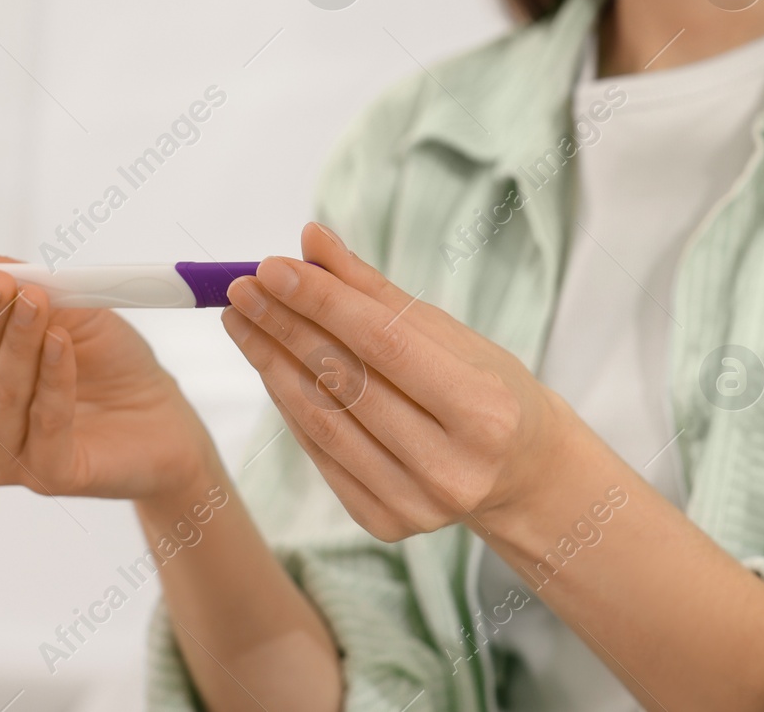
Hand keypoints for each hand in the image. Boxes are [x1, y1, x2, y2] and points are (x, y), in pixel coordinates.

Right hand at [0, 248, 217, 501]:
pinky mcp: (48, 476)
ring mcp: (3, 459)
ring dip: (17, 344)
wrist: (163, 417)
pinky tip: (61, 343)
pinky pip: (44, 424)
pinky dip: (53, 379)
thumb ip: (28, 290)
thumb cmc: (109, 365)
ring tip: (36, 301)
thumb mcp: (72, 314)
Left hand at [219, 224, 580, 541]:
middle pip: (346, 383)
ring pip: (323, 421)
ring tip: (243, 320)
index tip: (272, 267)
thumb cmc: (490, 388)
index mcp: (483, 411)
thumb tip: (310, 240)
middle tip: (241, 288)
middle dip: (284, 327)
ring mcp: (417, 503)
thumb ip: (376, 292)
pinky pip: (321, 454)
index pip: (384, 344)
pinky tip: (269, 365)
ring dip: (272, 364)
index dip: (322, 302)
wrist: (522, 473)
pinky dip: (290, 404)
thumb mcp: (452, 334)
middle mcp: (451, 466)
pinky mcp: (387, 523)